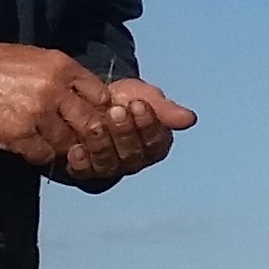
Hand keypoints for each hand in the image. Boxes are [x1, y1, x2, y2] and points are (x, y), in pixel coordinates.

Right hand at [0, 44, 121, 168]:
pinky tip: (37, 148)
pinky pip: (45, 155)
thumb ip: (66, 76)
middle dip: (90, 135)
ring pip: (70, 142)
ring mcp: (38, 114)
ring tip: (58, 144)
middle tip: (85, 141)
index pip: (101, 95)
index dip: (102, 110)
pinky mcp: (20, 135)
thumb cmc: (0, 67)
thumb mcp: (39, 59)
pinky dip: (44, 155)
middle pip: (91, 122)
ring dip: (66, 147)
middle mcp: (55, 90)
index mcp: (62, 67)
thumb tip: (92, 95)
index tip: (97, 117)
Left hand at [61, 75, 196, 184]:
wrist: (88, 99)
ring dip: (103, 144)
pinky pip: (84, 171)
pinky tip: (77, 148)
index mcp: (153, 146)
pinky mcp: (84, 170)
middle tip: (116, 110)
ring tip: (96, 124)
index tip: (138, 104)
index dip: (147, 124)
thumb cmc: (122, 100)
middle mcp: (134, 162)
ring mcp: (109, 168)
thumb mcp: (143, 96)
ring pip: (109, 164)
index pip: (155, 142)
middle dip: (124, 132)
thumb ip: (165, 109)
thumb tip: (190, 119)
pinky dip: (81, 161)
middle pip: (132, 155)